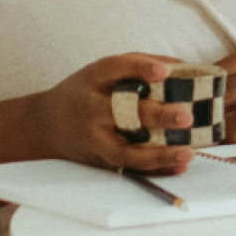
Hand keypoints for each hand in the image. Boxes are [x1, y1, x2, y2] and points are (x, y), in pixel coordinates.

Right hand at [32, 53, 195, 174]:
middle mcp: (91, 110)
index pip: (113, 69)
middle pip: (122, 113)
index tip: (163, 72)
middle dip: (156, 116)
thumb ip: (136, 66)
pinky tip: (180, 167)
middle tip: (186, 116)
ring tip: (188, 152)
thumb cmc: (85, 92)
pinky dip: (156, 169)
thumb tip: (183, 67)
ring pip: (125, 152)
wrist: (46, 126)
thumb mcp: (100, 73)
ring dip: (159, 155)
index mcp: (91, 80)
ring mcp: (95, 139)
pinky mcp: (101, 161)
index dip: (138, 69)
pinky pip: (131, 169)